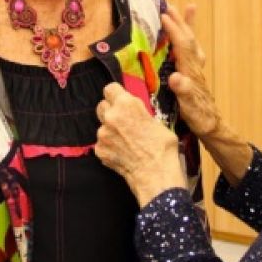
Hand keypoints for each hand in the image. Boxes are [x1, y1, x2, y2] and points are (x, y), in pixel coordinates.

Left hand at [95, 83, 184, 204]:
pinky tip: (121, 153)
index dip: (116, 95)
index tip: (120, 100)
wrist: (155, 173)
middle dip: (110, 111)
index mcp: (126, 104)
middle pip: (102, 106)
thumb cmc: (162, 147)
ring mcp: (102, 134)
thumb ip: (140, 113)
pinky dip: (109, 147)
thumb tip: (136, 114)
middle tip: (122, 121)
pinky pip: (101, 144)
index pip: (110, 88)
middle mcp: (110, 116)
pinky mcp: (99, 150)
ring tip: (125, 142)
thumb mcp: (156, 121)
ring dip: (110, 131)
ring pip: (102, 126)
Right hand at [162, 4, 220, 136]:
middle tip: (170, 6)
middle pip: (188, 39)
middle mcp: (195, 67)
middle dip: (180, 22)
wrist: (212, 126)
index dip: (174, 31)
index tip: (163, 16)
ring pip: (192, 42)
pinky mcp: (194, 74)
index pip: (182, 46)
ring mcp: (196, 69)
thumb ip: (182, 91)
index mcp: (191, 71)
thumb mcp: (189, 107)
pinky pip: (191, 50)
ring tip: (188, 8)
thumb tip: (175, 77)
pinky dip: (188, 39)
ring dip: (187, 25)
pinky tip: (184, 38)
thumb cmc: (199, 117)